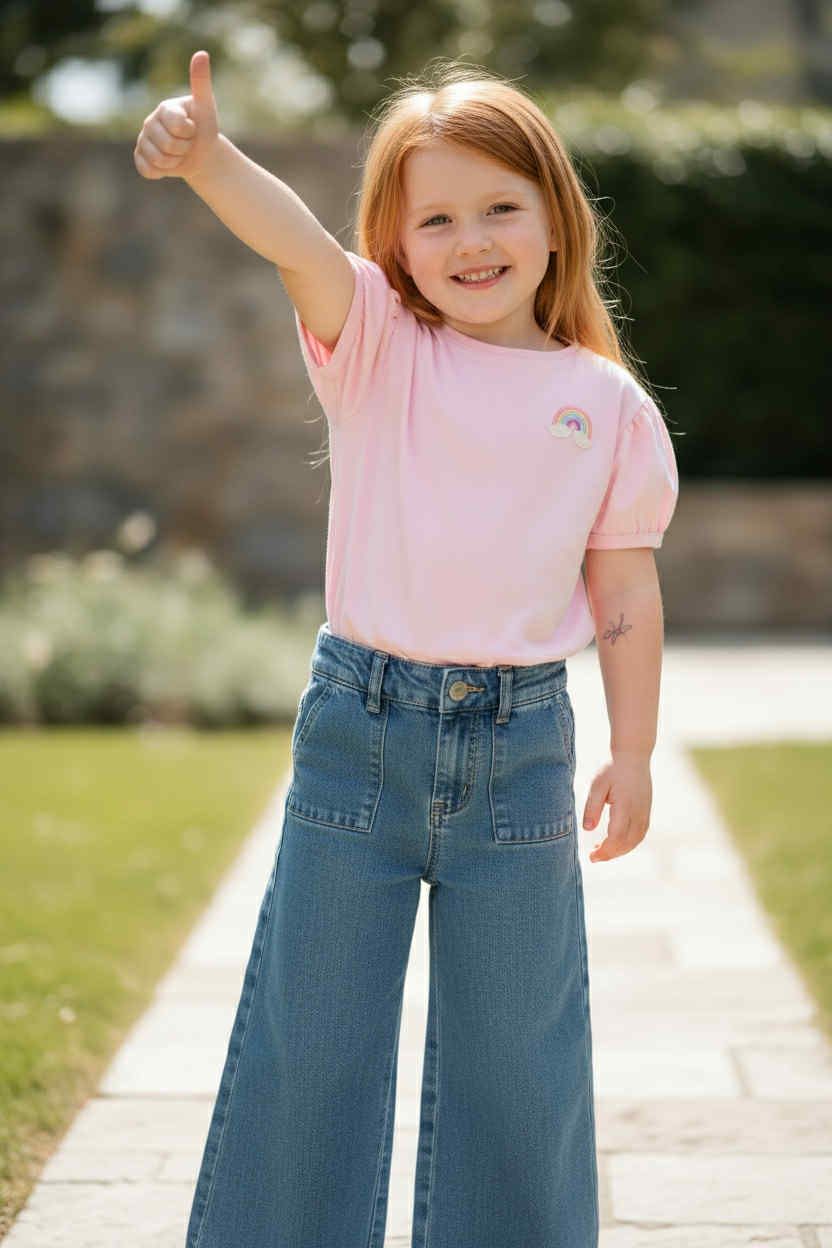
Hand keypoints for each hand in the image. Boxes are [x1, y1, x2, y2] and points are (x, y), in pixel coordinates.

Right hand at [133, 50, 219, 182]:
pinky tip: (168, 164)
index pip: (177, 125)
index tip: (193, 128)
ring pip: (159, 159)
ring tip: (179, 153)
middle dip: (184, 149)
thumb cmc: (204, 129)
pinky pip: (147, 169)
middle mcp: (150, 121)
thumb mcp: (206, 107)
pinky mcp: (140, 157)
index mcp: (165, 108)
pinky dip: (161, 172)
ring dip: (175, 162)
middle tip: (188, 143)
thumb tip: (201, 53)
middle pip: (168, 145)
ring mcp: (143, 140)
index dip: (189, 132)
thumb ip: (201, 83)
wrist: (201, 155)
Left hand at [581, 752, 651, 862]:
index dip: (605, 851)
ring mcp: (645, 811)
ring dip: (621, 850)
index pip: (617, 837)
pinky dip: (629, 843)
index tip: (592, 857)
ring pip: (636, 840)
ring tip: (603, 851)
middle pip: (627, 843)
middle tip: (594, 857)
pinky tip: (617, 842)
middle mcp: (638, 812)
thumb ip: (592, 806)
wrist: (633, 754)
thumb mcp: (597, 784)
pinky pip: (641, 833)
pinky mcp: (646, 810)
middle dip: (611, 854)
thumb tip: (588, 829)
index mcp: (625, 806)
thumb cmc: (612, 768)